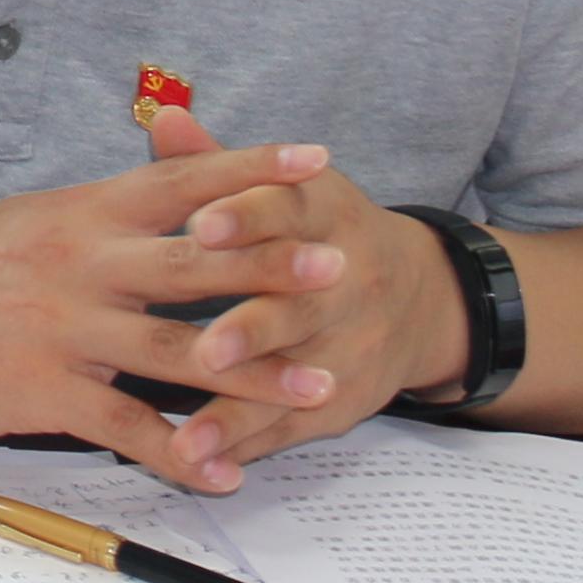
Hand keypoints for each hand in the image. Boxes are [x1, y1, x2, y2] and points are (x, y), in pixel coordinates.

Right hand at [0, 128, 375, 492]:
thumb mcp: (30, 221)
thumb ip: (99, 213)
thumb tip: (162, 186)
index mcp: (83, 215)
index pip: (182, 182)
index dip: (250, 170)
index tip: (314, 161)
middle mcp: (84, 266)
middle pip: (197, 263)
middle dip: (274, 266)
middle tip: (341, 267)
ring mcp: (70, 331)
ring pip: (181, 351)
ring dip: (257, 372)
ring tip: (320, 385)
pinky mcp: (51, 394)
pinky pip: (130, 429)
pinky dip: (183, 455)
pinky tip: (225, 475)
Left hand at [142, 109, 468, 473]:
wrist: (420, 296)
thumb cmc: (319, 230)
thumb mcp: (284, 185)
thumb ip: (217, 162)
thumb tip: (163, 114)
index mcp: (324, 215)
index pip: (286, 211)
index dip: (247, 218)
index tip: (202, 226)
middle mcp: (344, 283)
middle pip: (298, 307)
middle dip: (254, 330)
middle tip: (208, 348)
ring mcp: (346, 349)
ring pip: (292, 382)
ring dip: (243, 411)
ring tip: (191, 439)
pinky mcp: (339, 401)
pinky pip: (289, 427)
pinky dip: (246, 447)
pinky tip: (202, 467)